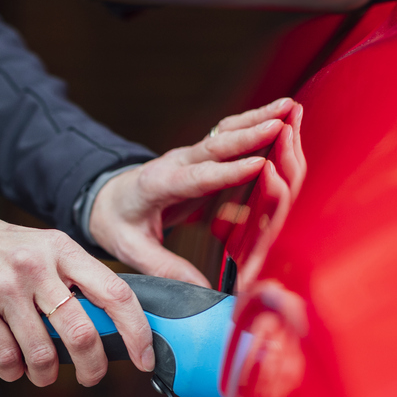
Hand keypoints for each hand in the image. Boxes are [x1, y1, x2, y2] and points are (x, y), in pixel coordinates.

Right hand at [0, 211, 153, 386]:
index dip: (136, 331)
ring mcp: (4, 286)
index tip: (144, 357)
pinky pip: (7, 358)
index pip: (115, 292)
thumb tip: (114, 325)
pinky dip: (13, 371)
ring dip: (46, 374)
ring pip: (42, 353)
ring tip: (41, 371)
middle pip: (81, 332)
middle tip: (91, 376)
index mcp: (61, 249)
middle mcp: (35, 264)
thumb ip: (74, 279)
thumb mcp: (42, 249)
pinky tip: (11, 363)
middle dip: (92, 367)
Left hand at [89, 98, 297, 286]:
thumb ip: (164, 267)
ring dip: (258, 119)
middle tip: (281, 124)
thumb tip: (202, 290)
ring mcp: (191, 156)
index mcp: (157, 184)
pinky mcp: (203, 157)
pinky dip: (255, 123)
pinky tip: (281, 114)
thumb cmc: (117, 222)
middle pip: (215, 146)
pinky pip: (230, 137)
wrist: (106, 198)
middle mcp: (176, 163)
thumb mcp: (130, 248)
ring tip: (290, 107)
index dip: (226, 173)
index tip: (257, 165)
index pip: (195, 178)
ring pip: (226, 133)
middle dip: (249, 134)